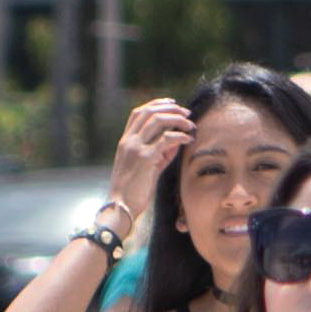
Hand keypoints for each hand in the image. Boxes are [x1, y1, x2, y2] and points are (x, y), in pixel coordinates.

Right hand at [100, 98, 192, 220]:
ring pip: (157, 120)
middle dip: (170, 108)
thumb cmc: (133, 191)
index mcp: (125, 141)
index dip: (156, 104)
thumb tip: (176, 142)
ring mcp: (135, 148)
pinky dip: (179, 136)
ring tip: (190, 124)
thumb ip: (160, 154)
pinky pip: (166, 139)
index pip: (138, 113)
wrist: (121, 207)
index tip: (172, 104)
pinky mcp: (145, 158)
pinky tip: (188, 140)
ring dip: (177, 119)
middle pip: (149, 112)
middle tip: (186, 112)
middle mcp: (128, 141)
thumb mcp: (147, 168)